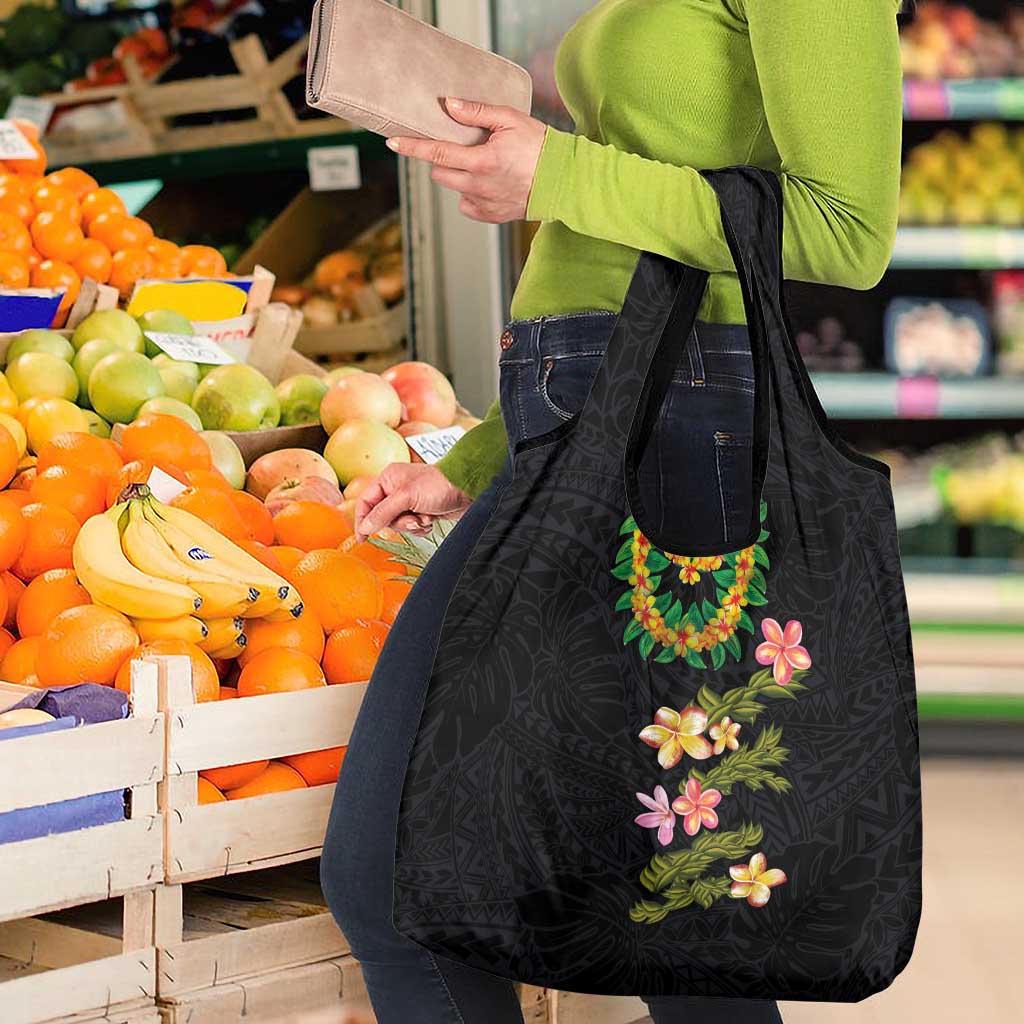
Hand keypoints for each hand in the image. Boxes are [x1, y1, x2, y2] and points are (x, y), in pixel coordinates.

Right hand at [354, 463, 471, 540]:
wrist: (468, 489)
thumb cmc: (438, 485)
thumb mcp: (406, 497)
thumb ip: (383, 512)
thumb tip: (365, 527)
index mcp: (388, 479)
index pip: (365, 502)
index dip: (362, 520)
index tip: (362, 538)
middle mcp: (396, 489)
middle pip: (382, 517)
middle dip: (399, 522)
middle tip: (412, 519)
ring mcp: (409, 501)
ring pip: (398, 524)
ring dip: (412, 525)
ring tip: (425, 517)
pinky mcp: (421, 511)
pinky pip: (412, 527)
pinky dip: (421, 527)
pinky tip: (431, 519)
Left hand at [385, 97, 546, 222]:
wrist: (564, 181)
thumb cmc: (540, 146)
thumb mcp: (510, 119)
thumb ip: (476, 112)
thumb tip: (448, 105)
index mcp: (482, 161)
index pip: (437, 153)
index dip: (412, 147)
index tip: (393, 143)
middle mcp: (479, 186)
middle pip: (440, 173)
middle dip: (442, 159)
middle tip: (460, 147)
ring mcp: (484, 204)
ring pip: (454, 188)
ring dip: (458, 175)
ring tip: (481, 164)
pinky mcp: (491, 216)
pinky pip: (467, 204)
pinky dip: (471, 193)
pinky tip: (488, 183)